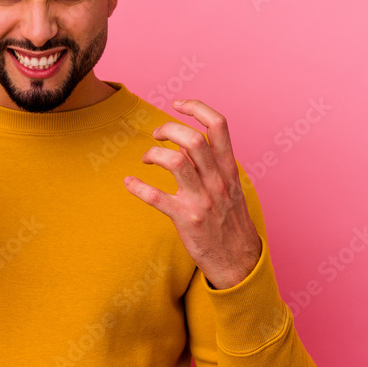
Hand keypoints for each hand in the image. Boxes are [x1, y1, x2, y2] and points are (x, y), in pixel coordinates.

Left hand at [123, 99, 260, 289]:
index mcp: (228, 169)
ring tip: (146, 158)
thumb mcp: (232, 187)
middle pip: (192, 139)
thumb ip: (215, 164)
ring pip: (175, 162)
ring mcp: (202, 200)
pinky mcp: (186, 219)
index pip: (218, 125)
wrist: (238, 262)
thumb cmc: (229, 222)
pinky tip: (129, 183)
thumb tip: (193, 142)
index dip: (196, 108)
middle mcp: (217, 181)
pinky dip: (138, 187)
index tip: (178, 104)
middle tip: (156, 135)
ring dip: (153, 154)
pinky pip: (156, 197)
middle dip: (168, 129)